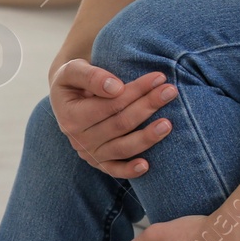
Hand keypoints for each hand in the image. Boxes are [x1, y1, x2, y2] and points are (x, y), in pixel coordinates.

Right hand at [48, 57, 177, 178]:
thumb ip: (91, 76)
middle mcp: (78, 139)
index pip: (110, 104)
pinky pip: (115, 170)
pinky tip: (146, 166)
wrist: (69, 99)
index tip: (158, 77)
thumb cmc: (75, 81)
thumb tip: (116, 88)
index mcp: (70, 116)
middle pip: (120, 124)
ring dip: (147, 137)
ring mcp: (89, 154)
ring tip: (168, 124)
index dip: (136, 91)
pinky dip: (130, 170)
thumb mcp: (73, 70)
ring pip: (122, 148)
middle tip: (171, 91)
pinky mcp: (99, 163)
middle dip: (147, 107)